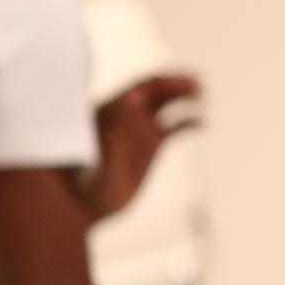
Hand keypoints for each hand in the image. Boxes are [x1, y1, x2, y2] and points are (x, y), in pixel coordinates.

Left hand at [87, 72, 201, 221]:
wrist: (83, 205)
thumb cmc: (81, 181)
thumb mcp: (95, 155)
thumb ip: (112, 127)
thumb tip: (129, 104)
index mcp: (109, 109)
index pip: (141, 85)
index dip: (163, 79)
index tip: (181, 80)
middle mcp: (126, 115)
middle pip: (157, 90)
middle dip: (177, 83)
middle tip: (197, 82)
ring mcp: (140, 129)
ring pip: (167, 103)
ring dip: (184, 95)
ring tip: (202, 95)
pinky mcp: (151, 146)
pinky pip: (175, 127)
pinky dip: (190, 122)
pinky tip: (203, 124)